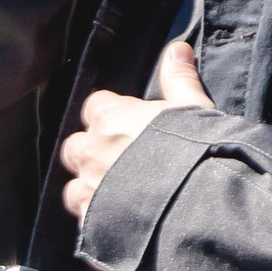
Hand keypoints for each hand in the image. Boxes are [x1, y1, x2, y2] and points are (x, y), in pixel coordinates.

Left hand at [60, 38, 211, 218]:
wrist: (198, 203)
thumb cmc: (195, 151)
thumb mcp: (193, 108)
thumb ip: (179, 78)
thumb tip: (178, 48)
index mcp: (110, 116)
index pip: (95, 107)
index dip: (111, 116)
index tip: (129, 125)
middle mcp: (91, 150)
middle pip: (76, 146)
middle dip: (92, 152)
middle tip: (120, 161)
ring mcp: (89, 187)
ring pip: (73, 186)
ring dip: (90, 187)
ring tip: (114, 195)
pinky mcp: (93, 221)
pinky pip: (83, 218)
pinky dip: (95, 219)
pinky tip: (116, 222)